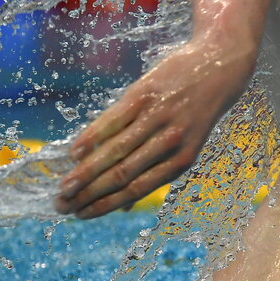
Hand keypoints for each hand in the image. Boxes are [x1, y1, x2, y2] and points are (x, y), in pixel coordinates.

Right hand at [55, 35, 256, 218]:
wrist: (219, 64)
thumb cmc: (197, 110)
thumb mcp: (189, 144)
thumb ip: (157, 171)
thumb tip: (126, 206)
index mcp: (182, 159)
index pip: (138, 189)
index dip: (106, 205)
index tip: (80, 216)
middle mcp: (171, 141)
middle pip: (123, 174)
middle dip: (89, 194)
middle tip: (60, 206)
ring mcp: (158, 116)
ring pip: (116, 151)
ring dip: (85, 172)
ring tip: (63, 186)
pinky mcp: (146, 93)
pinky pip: (114, 119)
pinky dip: (92, 137)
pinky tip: (74, 152)